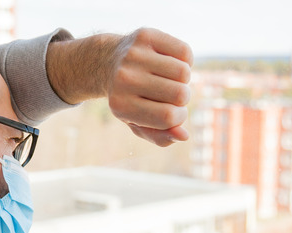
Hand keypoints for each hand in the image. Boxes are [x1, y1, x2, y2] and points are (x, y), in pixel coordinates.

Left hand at [107, 28, 192, 146]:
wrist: (106, 61)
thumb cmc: (129, 98)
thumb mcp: (138, 122)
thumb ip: (160, 136)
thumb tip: (184, 136)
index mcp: (121, 106)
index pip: (169, 117)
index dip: (179, 117)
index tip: (172, 112)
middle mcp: (125, 79)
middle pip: (181, 95)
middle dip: (182, 98)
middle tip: (167, 93)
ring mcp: (134, 55)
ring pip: (184, 72)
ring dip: (183, 78)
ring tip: (167, 78)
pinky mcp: (145, 36)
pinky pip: (185, 52)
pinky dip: (184, 60)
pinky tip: (168, 62)